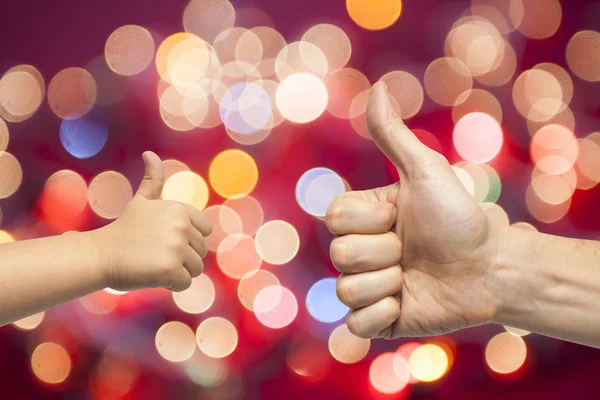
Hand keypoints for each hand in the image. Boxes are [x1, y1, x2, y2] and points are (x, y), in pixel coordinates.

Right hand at [98, 152, 212, 291]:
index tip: (165, 238)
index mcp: (180, 209)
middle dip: (182, 256)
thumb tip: (149, 153)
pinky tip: (153, 274)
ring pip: (196, 268)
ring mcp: (177, 248)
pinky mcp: (171, 269)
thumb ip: (153, 180)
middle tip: (155, 253)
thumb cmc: (123, 230)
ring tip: (154, 263)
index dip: (188, 238)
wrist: (100, 255)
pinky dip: (172, 284)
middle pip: (201, 251)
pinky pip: (186, 282)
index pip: (206, 230)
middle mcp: (182, 226)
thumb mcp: (141, 201)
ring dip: (178, 271)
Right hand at [326, 82, 502, 338]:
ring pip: (345, 290)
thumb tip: (378, 87)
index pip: (333, 219)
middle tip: (413, 251)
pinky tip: (407, 302)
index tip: (400, 217)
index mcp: (362, 218)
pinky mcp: (379, 320)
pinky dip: (382, 315)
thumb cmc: (459, 216)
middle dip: (384, 252)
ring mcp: (368, 287)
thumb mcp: (424, 171)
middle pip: (340, 255)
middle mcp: (360, 251)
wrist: (491, 266)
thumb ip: (392, 135)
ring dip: (388, 283)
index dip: (369, 220)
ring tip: (413, 278)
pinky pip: (355, 324)